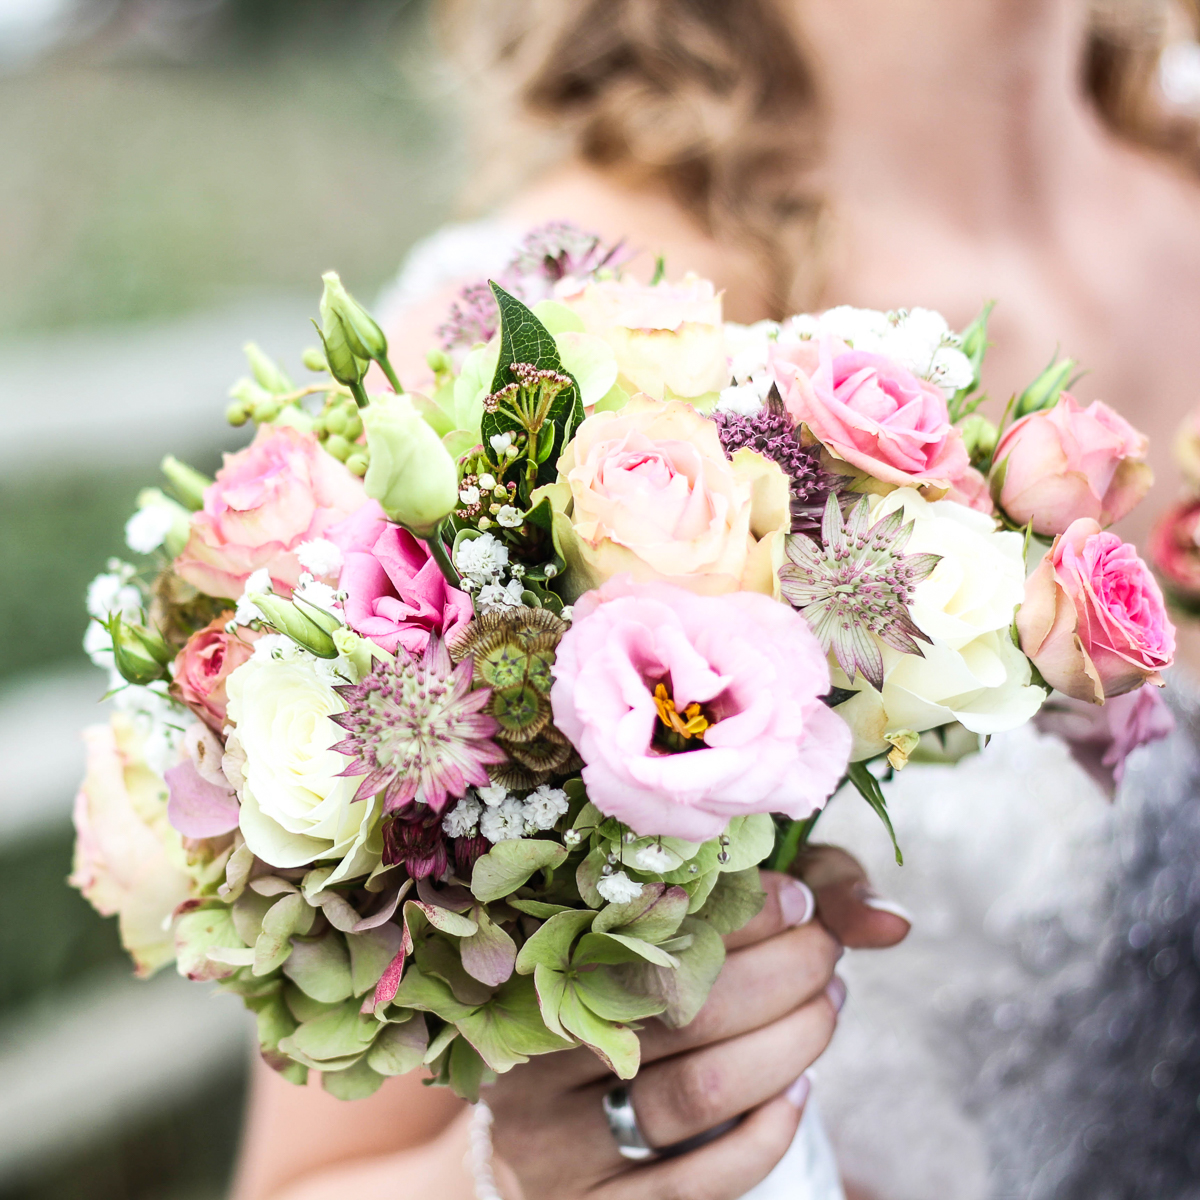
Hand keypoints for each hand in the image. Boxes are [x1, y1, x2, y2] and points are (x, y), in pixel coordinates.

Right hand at [485, 854, 909, 1199]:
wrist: (543, 1131)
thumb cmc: (632, 1002)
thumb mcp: (691, 931)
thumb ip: (788, 904)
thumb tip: (891, 924)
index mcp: (541, 963)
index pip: (654, 923)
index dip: (744, 909)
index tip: (799, 901)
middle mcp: (534, 1050)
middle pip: (685, 1007)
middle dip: (785, 974)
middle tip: (827, 955)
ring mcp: (556, 1139)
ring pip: (701, 1090)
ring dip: (790, 1044)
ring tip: (827, 1007)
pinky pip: (699, 1181)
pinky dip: (768, 1133)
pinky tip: (800, 1091)